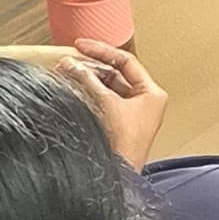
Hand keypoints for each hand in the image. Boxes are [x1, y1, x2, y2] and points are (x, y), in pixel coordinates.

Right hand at [47, 36, 165, 166]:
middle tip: (70, 61)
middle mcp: (144, 102)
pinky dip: (88, 94)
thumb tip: (72, 64)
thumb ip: (88, 80)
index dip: (102, 51)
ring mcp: (132, 113)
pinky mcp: (118, 124)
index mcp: (152, 93)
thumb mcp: (106, 103)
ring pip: (106, 88)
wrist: (119, 173)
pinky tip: (72, 88)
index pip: (126, 61)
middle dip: (90, 67)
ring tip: (66, 72)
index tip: (82, 46)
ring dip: (86, 80)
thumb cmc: (125, 144)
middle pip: (114, 74)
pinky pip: (102, 101)